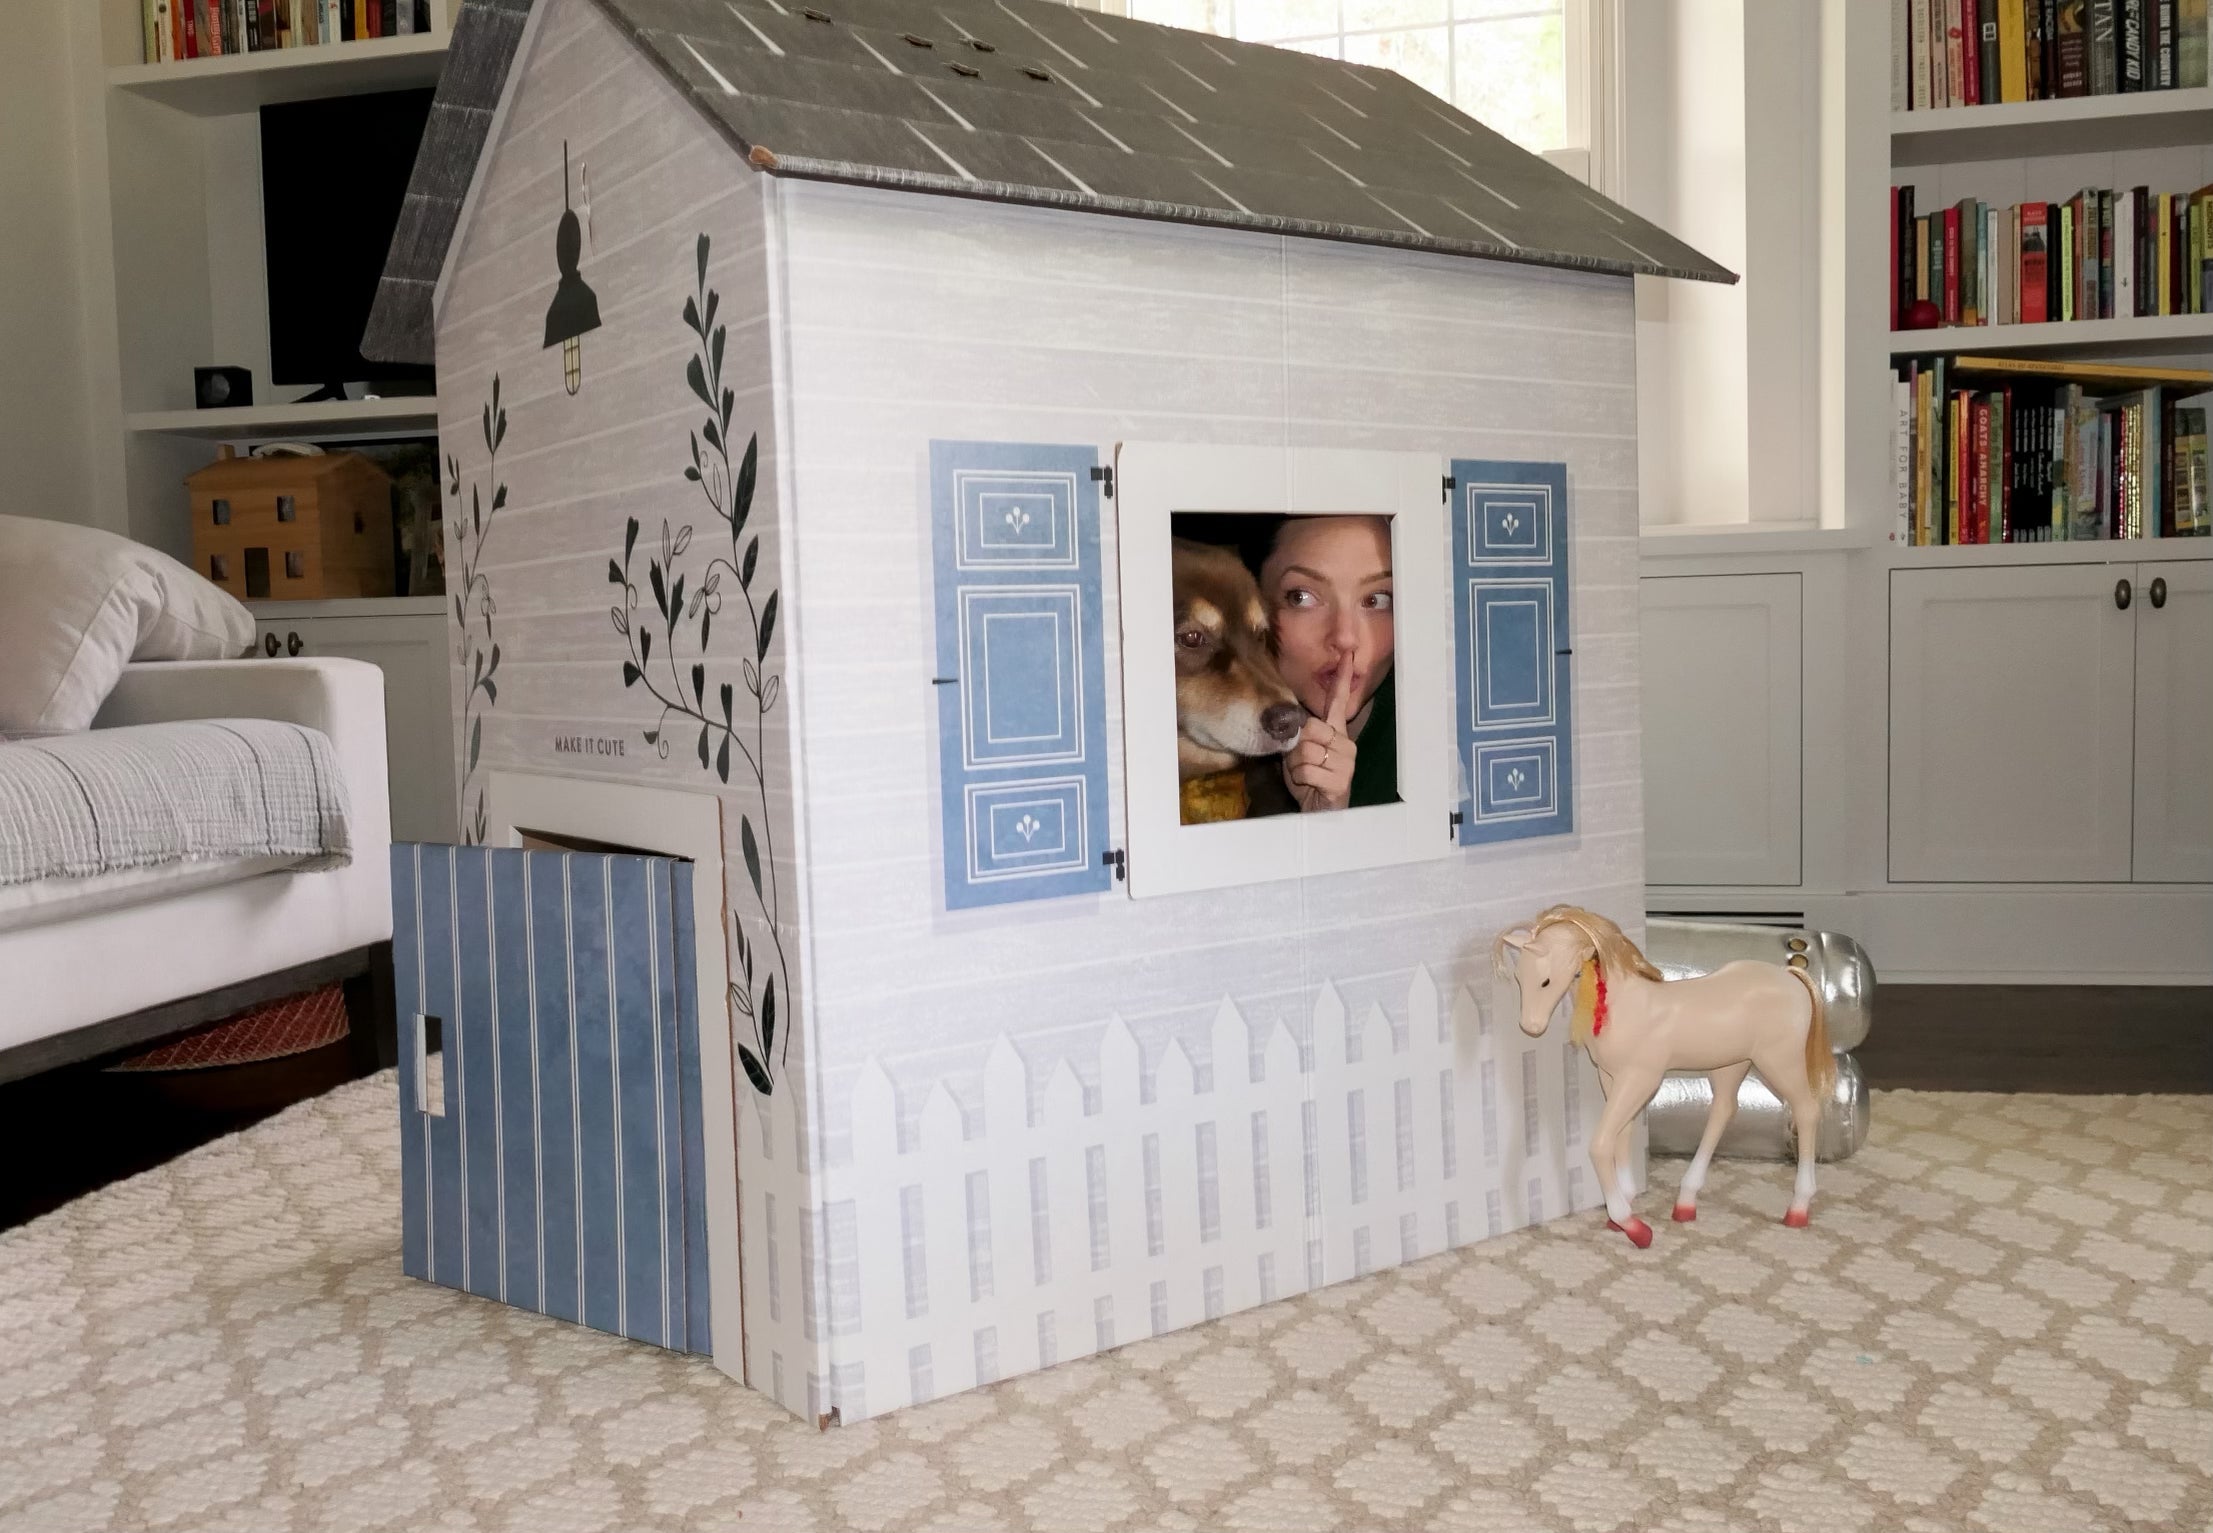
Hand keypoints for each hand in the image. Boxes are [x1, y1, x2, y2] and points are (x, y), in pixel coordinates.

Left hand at [1283, 661, 1355, 811]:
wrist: (1319, 812)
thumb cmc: (1309, 782)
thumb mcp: (1299, 754)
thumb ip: (1298, 736)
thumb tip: (1291, 723)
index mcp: (1336, 734)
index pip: (1339, 702)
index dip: (1342, 678)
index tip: (1348, 655)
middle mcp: (1346, 744)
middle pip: (1311, 728)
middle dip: (1295, 748)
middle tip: (1299, 763)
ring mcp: (1347, 762)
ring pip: (1307, 750)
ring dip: (1296, 766)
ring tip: (1305, 776)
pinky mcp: (1342, 780)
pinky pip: (1308, 770)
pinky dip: (1301, 779)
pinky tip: (1310, 785)